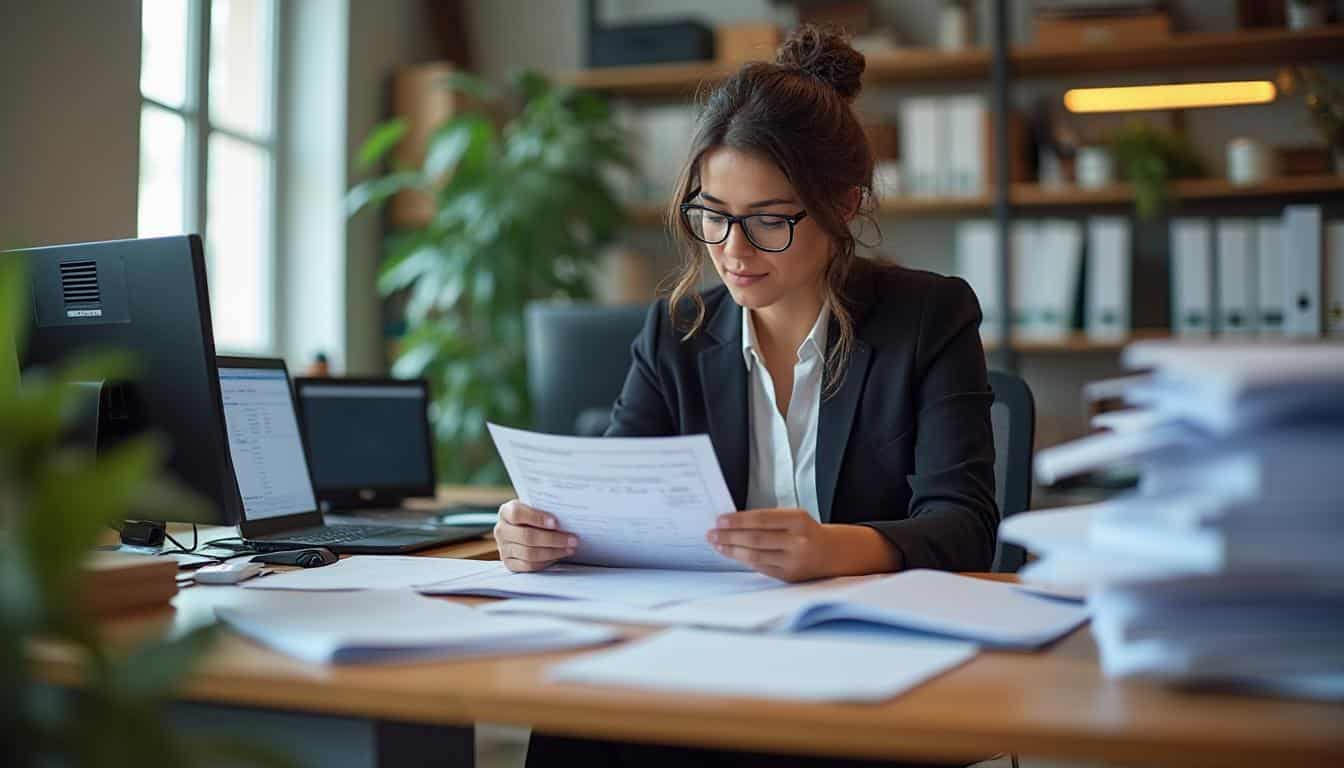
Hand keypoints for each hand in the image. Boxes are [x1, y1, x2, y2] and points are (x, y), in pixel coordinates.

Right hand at [494, 500, 577, 572]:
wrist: (522, 529)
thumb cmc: (534, 516)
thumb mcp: (535, 506)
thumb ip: (544, 508)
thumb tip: (567, 515)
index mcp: (506, 511)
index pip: (517, 513)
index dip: (537, 518)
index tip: (556, 523)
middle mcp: (501, 530)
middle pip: (527, 536)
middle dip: (553, 539)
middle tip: (573, 540)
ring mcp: (503, 548)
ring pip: (529, 553)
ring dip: (553, 552)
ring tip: (570, 549)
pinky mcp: (509, 563)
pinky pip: (528, 566)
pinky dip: (545, 562)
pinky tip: (558, 557)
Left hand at [707, 508, 900, 581]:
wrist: (833, 553)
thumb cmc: (807, 532)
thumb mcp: (794, 518)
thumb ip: (769, 520)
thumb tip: (732, 523)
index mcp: (799, 520)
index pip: (761, 519)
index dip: (738, 520)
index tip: (719, 520)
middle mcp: (798, 541)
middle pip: (756, 539)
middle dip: (729, 537)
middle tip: (711, 534)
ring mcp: (794, 561)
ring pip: (756, 556)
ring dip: (732, 550)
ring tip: (717, 545)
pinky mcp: (789, 576)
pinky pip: (761, 567)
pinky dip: (744, 561)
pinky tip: (732, 555)